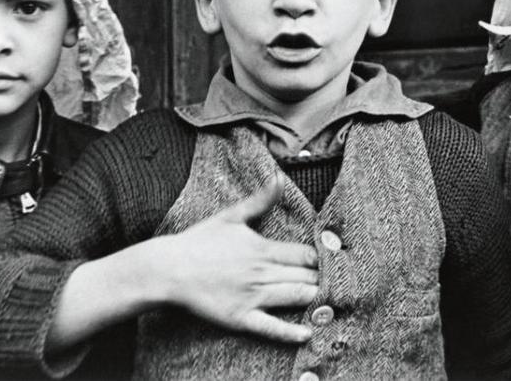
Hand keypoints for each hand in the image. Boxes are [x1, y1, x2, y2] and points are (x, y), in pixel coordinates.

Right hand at [155, 175, 319, 342]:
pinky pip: (270, 327)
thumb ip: (260, 200)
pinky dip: (290, 332)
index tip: (335, 261)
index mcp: (263, 248)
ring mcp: (252, 296)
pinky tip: (307, 333)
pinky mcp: (240, 317)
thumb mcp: (230, 216)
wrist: (169, 269)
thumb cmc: (198, 241)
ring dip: (315, 299)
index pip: (305, 254)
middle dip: (324, 279)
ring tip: (331, 302)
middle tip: (340, 283)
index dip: (323, 258)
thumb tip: (279, 177)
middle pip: (305, 276)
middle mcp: (261, 272)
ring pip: (295, 296)